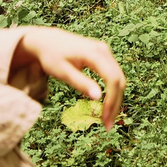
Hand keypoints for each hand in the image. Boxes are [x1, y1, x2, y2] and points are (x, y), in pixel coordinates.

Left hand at [8, 26, 125, 127]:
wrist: (47, 40)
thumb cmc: (52, 56)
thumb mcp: (63, 72)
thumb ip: (81, 83)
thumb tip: (98, 98)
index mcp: (94, 53)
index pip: (112, 79)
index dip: (112, 100)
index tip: (105, 119)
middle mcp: (104, 50)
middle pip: (119, 80)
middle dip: (115, 104)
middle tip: (107, 125)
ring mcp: (105, 52)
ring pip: (118, 78)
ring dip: (115, 99)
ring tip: (106, 118)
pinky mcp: (103, 55)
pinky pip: (113, 75)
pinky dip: (112, 91)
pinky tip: (105, 104)